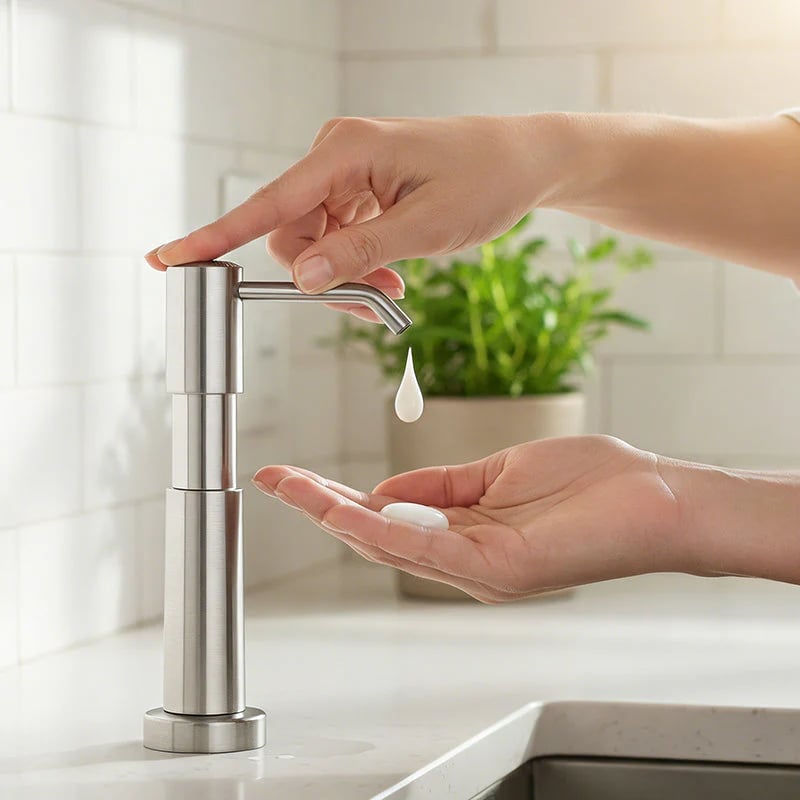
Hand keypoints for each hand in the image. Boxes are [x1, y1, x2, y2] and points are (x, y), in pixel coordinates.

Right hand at [145, 115, 555, 321]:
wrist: (522, 161)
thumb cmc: (485, 180)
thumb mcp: (426, 227)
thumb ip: (360, 253)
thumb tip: (300, 276)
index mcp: (346, 152)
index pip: (267, 203)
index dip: (214, 237)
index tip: (169, 259)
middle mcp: (337, 156)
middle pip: (291, 233)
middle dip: (321, 275)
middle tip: (373, 299)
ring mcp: (347, 173)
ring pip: (315, 241)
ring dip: (344, 272)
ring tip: (392, 284)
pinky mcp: (360, 187)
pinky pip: (337, 235)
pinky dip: (356, 261)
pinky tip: (390, 270)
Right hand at [252, 436, 684, 602]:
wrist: (656, 498)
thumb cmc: (592, 484)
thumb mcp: (500, 470)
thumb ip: (442, 484)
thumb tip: (385, 488)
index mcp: (465, 533)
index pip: (387, 515)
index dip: (337, 496)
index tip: (297, 475)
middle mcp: (464, 559)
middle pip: (378, 533)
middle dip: (321, 506)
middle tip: (274, 480)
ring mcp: (479, 569)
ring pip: (392, 543)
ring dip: (338, 515)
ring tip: (292, 488)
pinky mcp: (499, 569)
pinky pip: (429, 549)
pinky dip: (384, 529)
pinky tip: (350, 512)